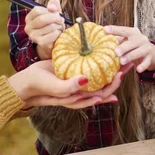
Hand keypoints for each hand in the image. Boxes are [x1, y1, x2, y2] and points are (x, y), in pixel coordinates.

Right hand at [8, 60, 122, 109]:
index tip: (122, 72)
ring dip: (110, 70)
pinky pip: (88, 69)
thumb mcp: (55, 88)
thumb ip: (70, 87)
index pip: (102, 93)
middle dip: (117, 76)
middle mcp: (81, 92)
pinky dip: (97, 64)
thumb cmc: (41, 87)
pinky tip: (102, 57)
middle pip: (104, 85)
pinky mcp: (72, 72)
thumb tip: (87, 81)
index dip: (114, 84)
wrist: (27, 83)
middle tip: (128, 63)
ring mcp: (77, 82)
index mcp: (80, 97)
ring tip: (121, 60)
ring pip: (98, 77)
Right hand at [25, 0, 64, 59]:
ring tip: (60, 28)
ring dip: (59, 26)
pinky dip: (59, 33)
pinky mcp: (41, 43)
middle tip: (61, 20)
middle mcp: (28, 27)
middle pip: (42, 19)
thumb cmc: (53, 25)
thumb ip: (53, 5)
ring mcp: (33, 36)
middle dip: (55, 18)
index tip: (55, 13)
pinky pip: (53, 34)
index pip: (36, 10)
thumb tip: (52, 7)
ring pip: (50, 27)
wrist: (52, 42)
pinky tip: (58, 34)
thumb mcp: (53, 13)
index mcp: (29, 18)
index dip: (48, 11)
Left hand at [104, 25, 154, 72]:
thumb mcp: (125, 41)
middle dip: (124, 47)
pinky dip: (143, 66)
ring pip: (139, 52)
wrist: (151, 52)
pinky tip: (138, 70)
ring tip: (122, 61)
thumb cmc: (132, 46)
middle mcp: (140, 38)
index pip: (123, 30)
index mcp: (132, 32)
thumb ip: (115, 40)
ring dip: (130, 56)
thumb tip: (98, 38)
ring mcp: (146, 48)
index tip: (105, 29)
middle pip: (133, 41)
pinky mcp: (150, 58)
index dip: (114, 29)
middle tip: (116, 52)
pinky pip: (146, 62)